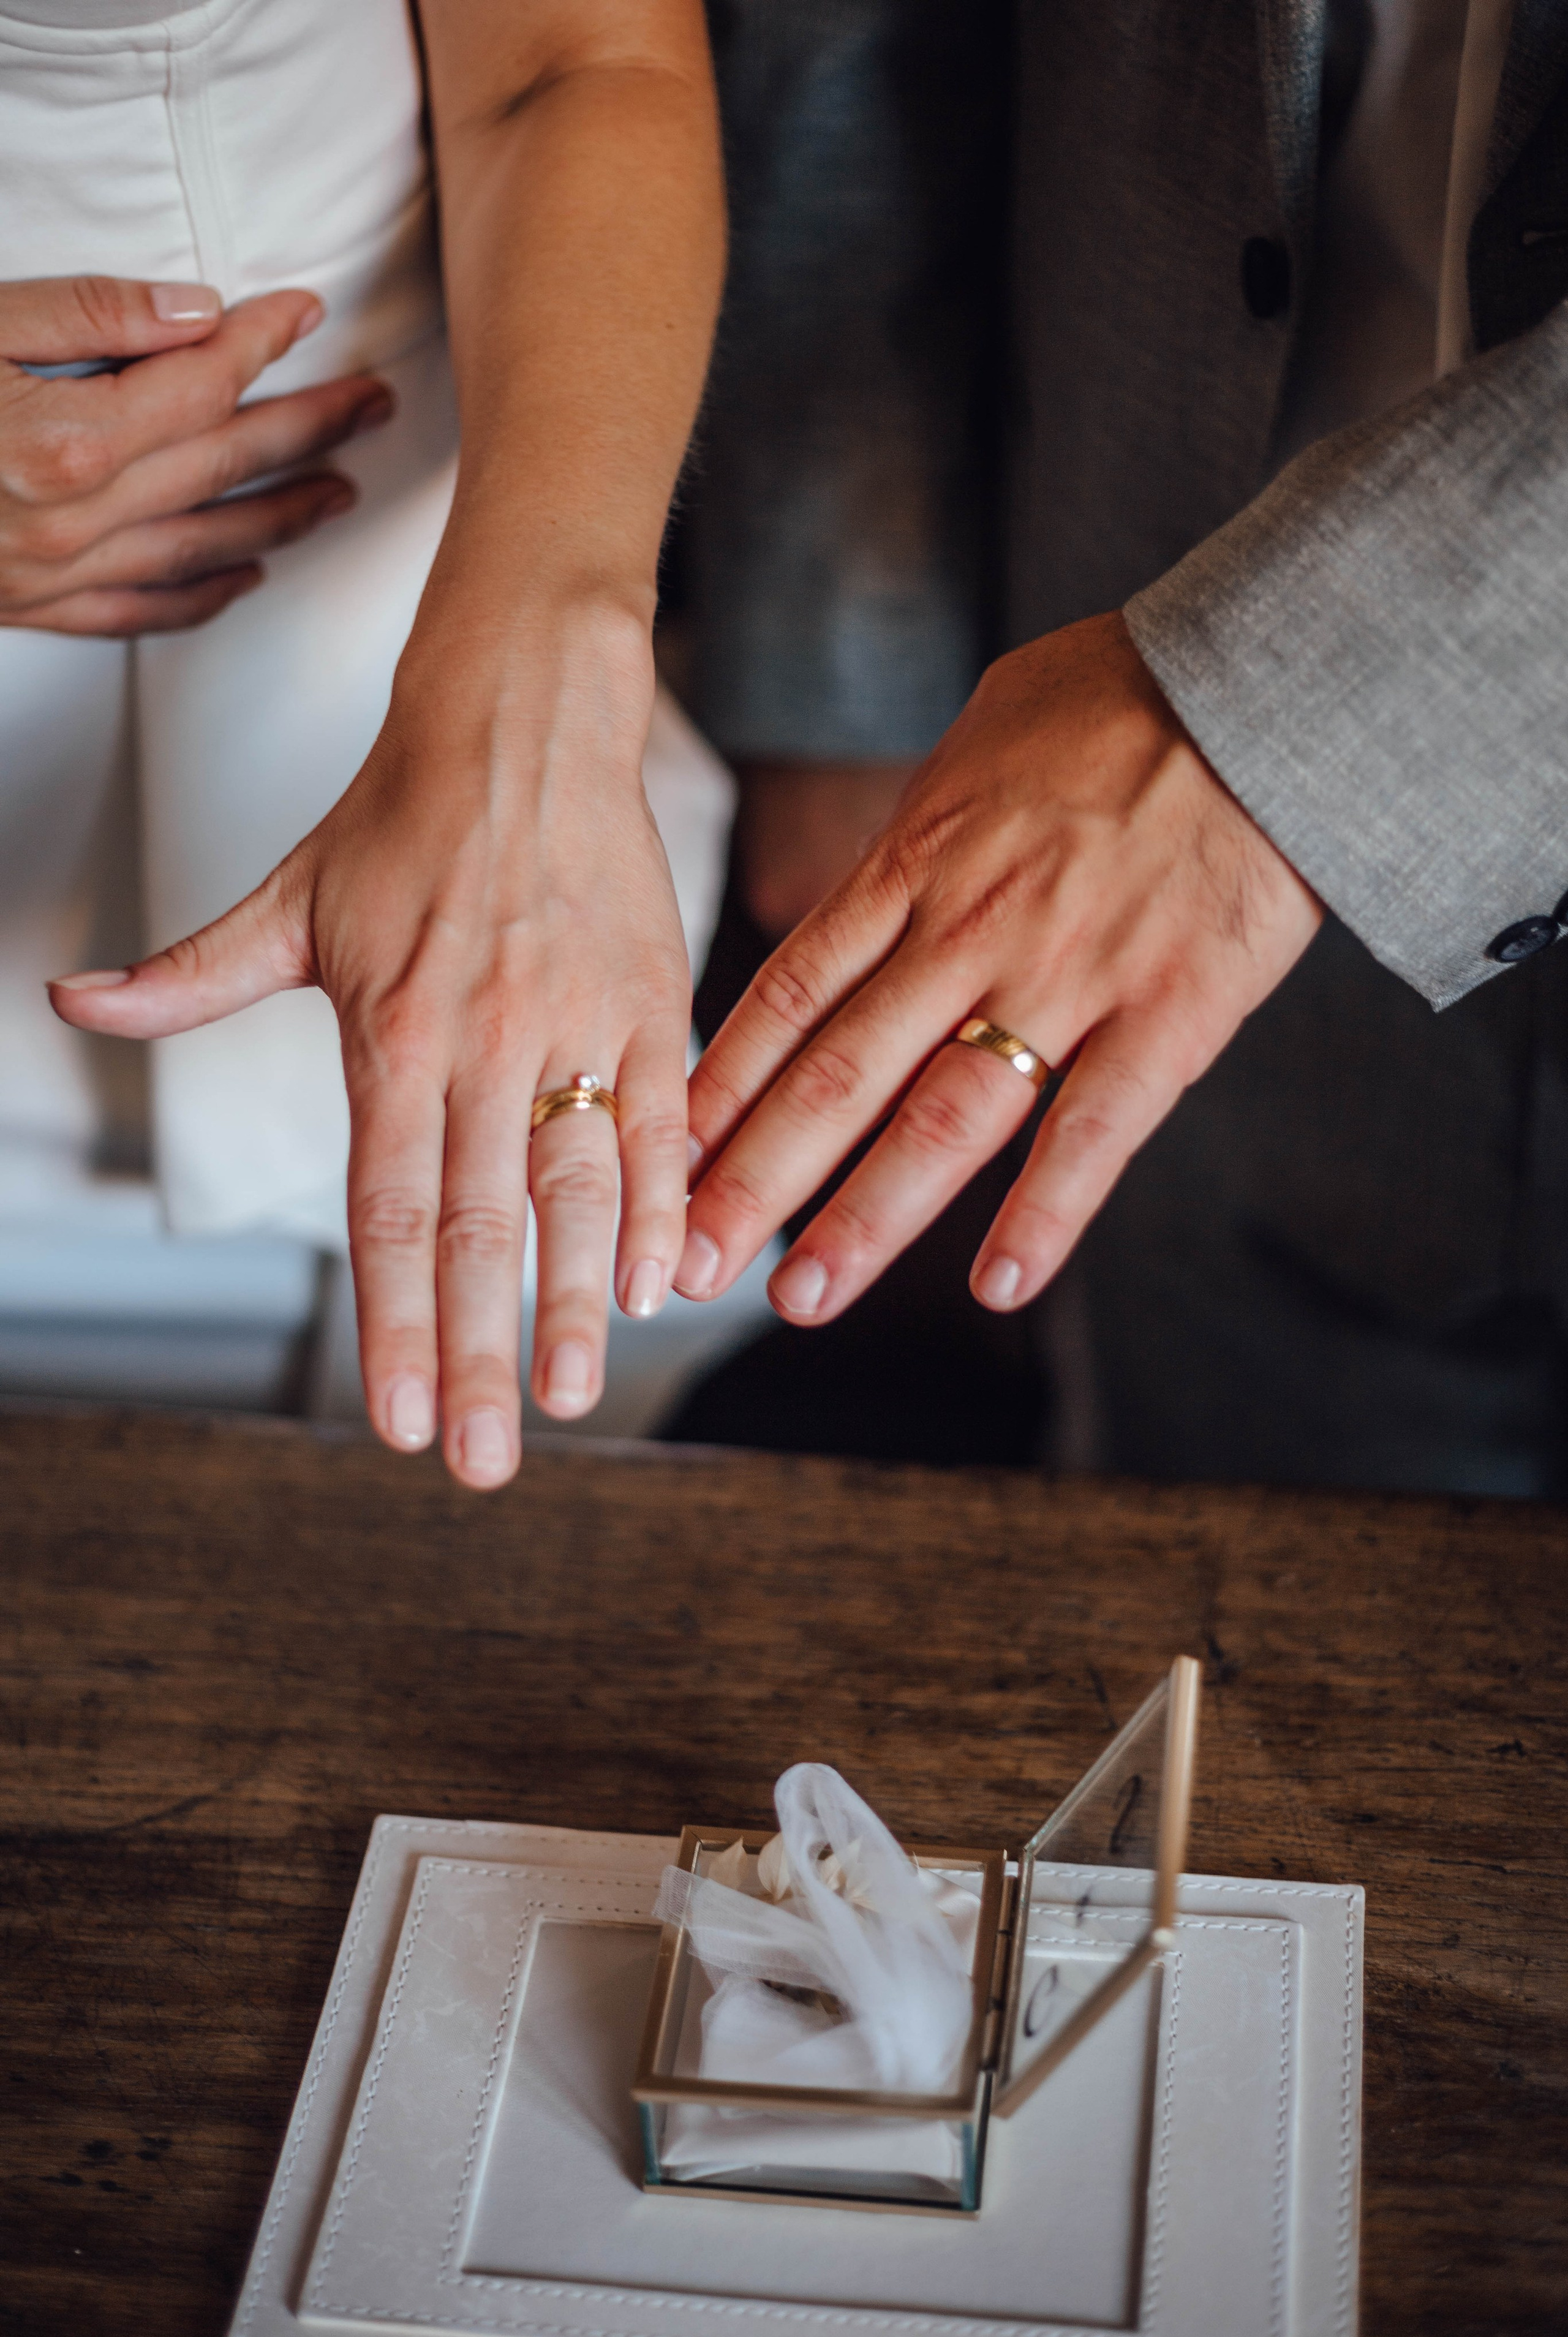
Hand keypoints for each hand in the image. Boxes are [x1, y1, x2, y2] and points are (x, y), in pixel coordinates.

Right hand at [0, 274, 391, 634]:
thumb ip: (85, 314)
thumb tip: (195, 309)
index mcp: (67, 440)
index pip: (201, 385)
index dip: (262, 341)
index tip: (308, 313)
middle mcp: (75, 518)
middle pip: (225, 464)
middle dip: (310, 430)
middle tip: (374, 406)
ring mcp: (56, 571)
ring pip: (201, 546)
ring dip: (282, 518)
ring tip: (341, 494)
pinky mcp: (32, 606)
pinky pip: (141, 611)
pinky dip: (204, 594)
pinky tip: (249, 576)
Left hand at [49, 601, 692, 1490]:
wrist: (523, 717)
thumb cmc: (402, 816)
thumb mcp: (287, 902)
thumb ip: (191, 976)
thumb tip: (76, 1000)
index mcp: (393, 1033)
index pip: (388, 1211)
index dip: (394, 1323)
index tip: (396, 1418)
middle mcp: (483, 1043)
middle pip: (477, 1227)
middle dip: (480, 1354)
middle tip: (481, 1461)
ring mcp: (572, 1026)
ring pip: (576, 1191)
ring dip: (574, 1304)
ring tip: (574, 1397)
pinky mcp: (650, 1004)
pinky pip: (658, 1124)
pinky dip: (663, 1208)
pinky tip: (658, 1286)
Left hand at [678, 612, 1322, 1325]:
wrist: (1261, 684)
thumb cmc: (1121, 696)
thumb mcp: (979, 735)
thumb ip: (920, 830)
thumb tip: (879, 872)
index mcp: (916, 865)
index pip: (789, 998)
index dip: (720, 1090)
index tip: (664, 1159)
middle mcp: (970, 933)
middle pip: (837, 1077)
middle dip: (754, 1180)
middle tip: (691, 1262)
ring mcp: (1067, 979)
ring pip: (942, 1119)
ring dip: (863, 1218)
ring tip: (799, 1298)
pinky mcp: (1168, 1013)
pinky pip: (1095, 1131)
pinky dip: (1045, 1215)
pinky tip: (999, 1286)